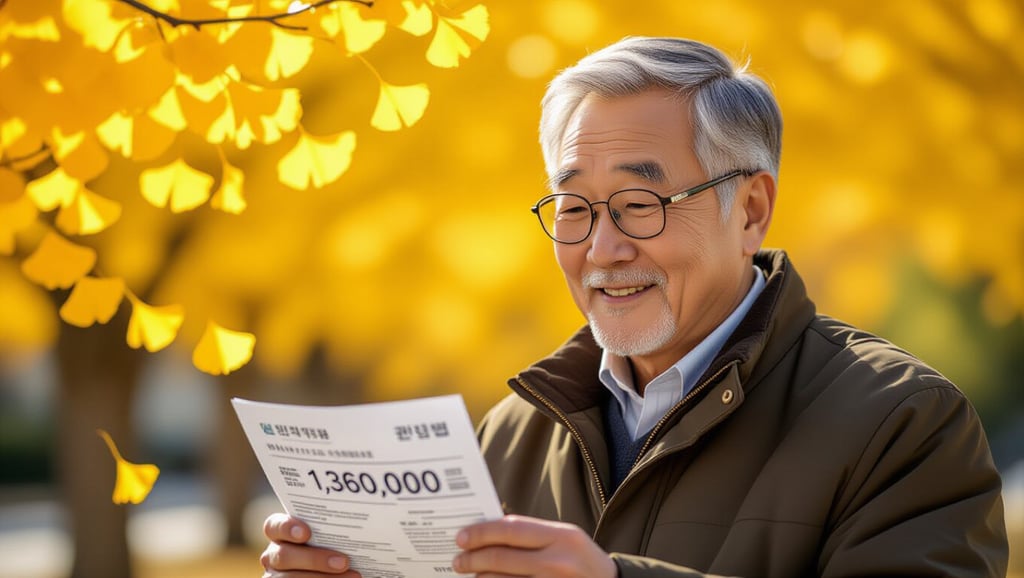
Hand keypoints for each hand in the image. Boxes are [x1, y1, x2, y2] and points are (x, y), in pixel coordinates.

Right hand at [260, 513, 359, 576]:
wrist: (333, 566)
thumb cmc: (334, 545)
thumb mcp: (331, 535)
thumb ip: (334, 528)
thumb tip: (366, 520)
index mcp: (281, 534)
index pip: (274, 526)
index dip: (287, 528)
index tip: (307, 533)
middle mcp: (274, 555)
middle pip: (284, 555)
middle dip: (314, 559)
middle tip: (344, 561)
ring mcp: (275, 576)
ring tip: (353, 576)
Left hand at [453, 515, 616, 577]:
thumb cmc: (582, 560)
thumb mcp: (566, 538)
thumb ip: (532, 534)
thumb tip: (488, 531)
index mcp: (561, 537)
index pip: (510, 530)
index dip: (480, 533)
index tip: (461, 537)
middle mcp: (558, 563)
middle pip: (501, 558)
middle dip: (473, 559)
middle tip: (458, 561)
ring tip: (472, 575)